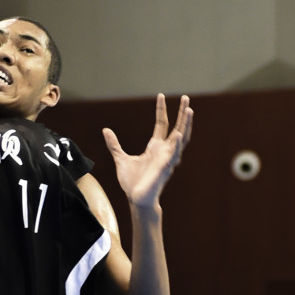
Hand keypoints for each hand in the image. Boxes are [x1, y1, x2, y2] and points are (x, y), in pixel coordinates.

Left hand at [102, 94, 192, 210]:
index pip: (161, 123)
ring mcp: (167, 158)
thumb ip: (114, 145)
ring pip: (181, 138)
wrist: (136, 199)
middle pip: (177, 127)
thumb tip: (106, 130)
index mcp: (155, 146)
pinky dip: (177, 144)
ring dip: (186, 125)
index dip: (161, 109)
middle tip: (186, 97)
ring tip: (189, 110)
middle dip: (181, 113)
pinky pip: (174, 154)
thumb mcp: (121, 159)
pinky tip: (180, 134)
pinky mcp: (166, 168)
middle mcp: (164, 150)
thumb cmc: (132, 182)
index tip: (161, 95)